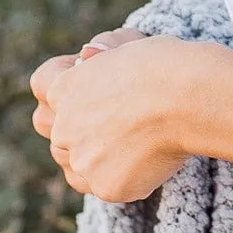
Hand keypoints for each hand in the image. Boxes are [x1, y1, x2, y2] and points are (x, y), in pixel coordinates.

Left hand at [30, 33, 199, 203]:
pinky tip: (146, 158)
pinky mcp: (107, 188)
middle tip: (112, 117)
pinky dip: (123, 176)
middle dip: (77, 124)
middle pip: (54, 130)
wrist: (190, 100)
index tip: (92, 79)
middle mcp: (63, 127)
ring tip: (132, 141)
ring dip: (95, 155)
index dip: (66, 79)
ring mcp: (83, 161)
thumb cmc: (165, 66)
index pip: (42, 84)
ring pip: (77, 164)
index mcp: (63, 87)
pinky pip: (105, 185)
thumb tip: (88, 58)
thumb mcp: (124, 44)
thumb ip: (100, 54)